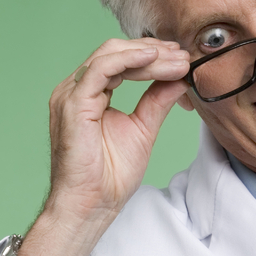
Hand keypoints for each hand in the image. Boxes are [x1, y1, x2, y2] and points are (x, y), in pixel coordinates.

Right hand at [0, 37, 189, 255]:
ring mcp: (71, 94)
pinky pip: (101, 69)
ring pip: (110, 55)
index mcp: (89, 93)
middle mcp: (76, 89)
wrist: (92, 205)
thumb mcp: (143, 128)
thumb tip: (180, 78)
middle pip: (116, 51)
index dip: (153, 55)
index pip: (121, 60)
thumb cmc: (109, 175)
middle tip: (184, 55)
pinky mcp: (72, 103)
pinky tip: (153, 59)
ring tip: (177, 60)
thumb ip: (158, 100)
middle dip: (154, 50)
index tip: (183, 58)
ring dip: (148, 55)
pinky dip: (129, 60)